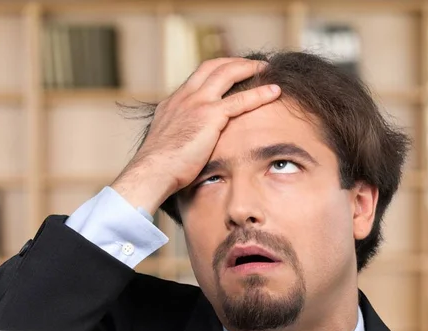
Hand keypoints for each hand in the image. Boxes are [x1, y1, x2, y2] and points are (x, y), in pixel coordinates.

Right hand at [111, 58, 280, 214]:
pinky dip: (260, 93)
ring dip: (249, 68)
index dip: (216, 72)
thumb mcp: (166, 146)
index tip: (231, 73)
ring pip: (227, 73)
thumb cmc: (159, 168)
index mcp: (172, 104)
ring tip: (266, 69)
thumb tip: (186, 150)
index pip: (197, 78)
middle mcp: (184, 97)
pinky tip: (274, 91)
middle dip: (234, 62)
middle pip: (212, 66)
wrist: (153, 171)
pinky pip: (241, 99)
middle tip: (252, 64)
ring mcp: (196, 103)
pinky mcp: (210, 115)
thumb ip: (179, 139)